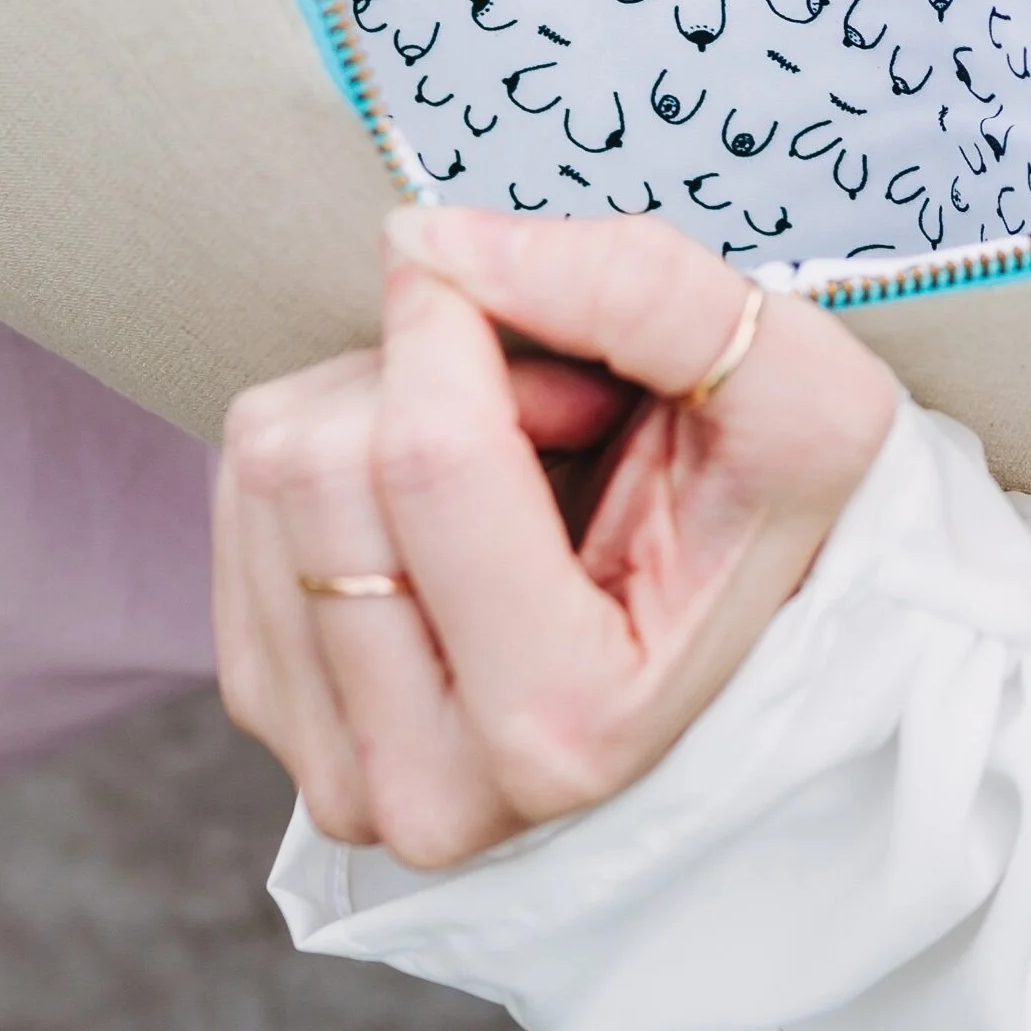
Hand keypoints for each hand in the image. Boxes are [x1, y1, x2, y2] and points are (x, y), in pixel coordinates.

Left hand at [214, 207, 895, 868]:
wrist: (750, 625)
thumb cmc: (777, 517)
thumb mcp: (795, 392)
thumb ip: (641, 295)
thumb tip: (426, 243)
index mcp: (561, 729)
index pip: (425, 456)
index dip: (462, 319)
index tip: (551, 324)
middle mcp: (428, 787)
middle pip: (322, 461)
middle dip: (429, 375)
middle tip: (546, 413)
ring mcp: (336, 766)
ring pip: (267, 466)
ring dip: (379, 402)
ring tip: (506, 458)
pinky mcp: (270, 710)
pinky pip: (235, 493)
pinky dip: (335, 442)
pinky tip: (438, 498)